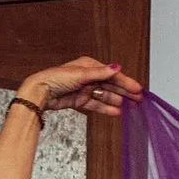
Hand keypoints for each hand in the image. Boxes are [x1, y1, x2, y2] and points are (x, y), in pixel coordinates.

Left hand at [17, 58, 141, 117]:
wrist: (40, 92)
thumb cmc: (56, 78)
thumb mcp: (81, 74)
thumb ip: (100, 73)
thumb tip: (117, 67)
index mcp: (90, 66)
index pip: (112, 75)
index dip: (126, 82)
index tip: (137, 89)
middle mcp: (89, 76)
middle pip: (111, 85)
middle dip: (125, 92)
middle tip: (138, 99)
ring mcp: (85, 89)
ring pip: (105, 95)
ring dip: (117, 101)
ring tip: (130, 107)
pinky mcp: (80, 100)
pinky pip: (96, 104)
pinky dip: (106, 108)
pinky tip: (116, 112)